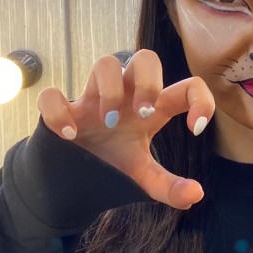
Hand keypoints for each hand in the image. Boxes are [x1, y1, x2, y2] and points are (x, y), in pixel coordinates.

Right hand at [37, 49, 214, 208]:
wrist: (70, 176)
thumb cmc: (112, 160)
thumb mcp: (142, 175)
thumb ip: (168, 185)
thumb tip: (196, 194)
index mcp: (152, 108)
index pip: (187, 86)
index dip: (200, 99)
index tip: (196, 128)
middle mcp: (125, 96)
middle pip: (146, 57)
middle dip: (149, 81)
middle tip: (145, 114)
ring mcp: (92, 99)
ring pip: (105, 63)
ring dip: (110, 91)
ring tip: (109, 123)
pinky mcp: (62, 111)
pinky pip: (52, 96)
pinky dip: (58, 112)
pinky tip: (69, 135)